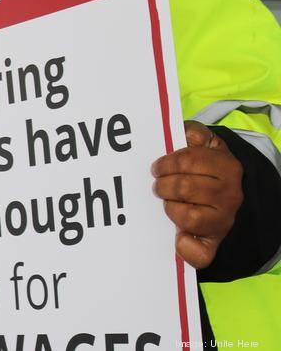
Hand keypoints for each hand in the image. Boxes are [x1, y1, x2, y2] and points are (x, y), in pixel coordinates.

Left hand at [151, 120, 242, 267]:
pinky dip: (186, 247)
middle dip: (162, 185)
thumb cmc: (205, 167)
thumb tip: (183, 133)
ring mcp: (223, 221)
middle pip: (183, 188)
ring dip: (169, 208)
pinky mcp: (214, 243)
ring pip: (188, 216)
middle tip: (157, 185)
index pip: (187, 161)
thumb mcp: (204, 143)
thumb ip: (193, 133)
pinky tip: (177, 237)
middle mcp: (229, 195)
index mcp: (226, 166)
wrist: (225, 195)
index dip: (165, 163)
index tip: (156, 167)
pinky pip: (200, 253)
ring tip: (166, 201)